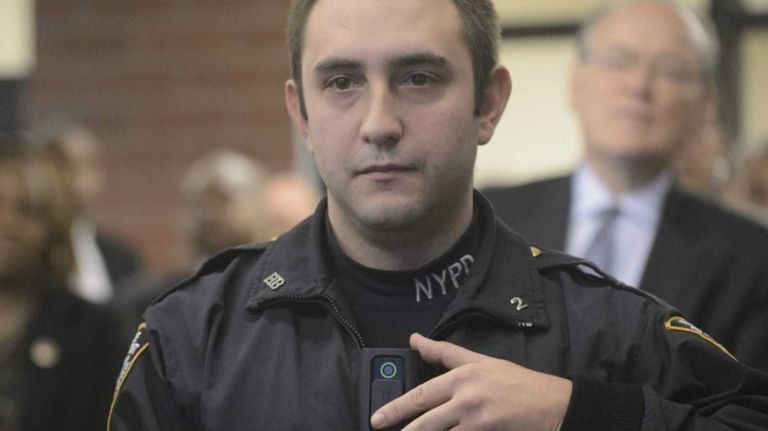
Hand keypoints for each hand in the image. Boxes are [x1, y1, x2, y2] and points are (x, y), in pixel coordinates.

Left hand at [370, 333, 571, 430]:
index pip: (422, 393)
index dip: (397, 406)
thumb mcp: (481, 360)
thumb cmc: (517, 382)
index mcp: (462, 376)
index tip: (379, 416)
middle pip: (425, 419)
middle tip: (381, 429)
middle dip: (402, 428)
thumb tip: (415, 340)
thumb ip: (445, 353)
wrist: (552, 403)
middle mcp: (466, 397)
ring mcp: (476, 419)